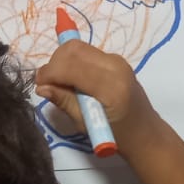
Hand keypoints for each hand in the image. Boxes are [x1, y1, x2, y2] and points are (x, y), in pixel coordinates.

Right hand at [35, 40, 164, 153]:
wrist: (145, 132)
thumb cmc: (117, 136)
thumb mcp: (86, 124)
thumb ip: (64, 101)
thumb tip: (41, 87)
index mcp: (111, 87)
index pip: (72, 67)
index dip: (50, 72)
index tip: (39, 84)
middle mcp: (116, 67)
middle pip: (74, 49)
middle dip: (55, 63)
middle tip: (48, 83)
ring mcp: (117, 61)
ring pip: (79, 48)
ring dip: (63, 61)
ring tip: (59, 83)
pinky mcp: (115, 60)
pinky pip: (87, 52)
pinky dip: (73, 61)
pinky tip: (72, 80)